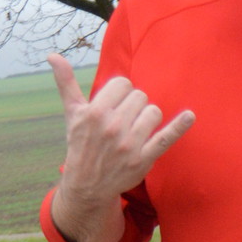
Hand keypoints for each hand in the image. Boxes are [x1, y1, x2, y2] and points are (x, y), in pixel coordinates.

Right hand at [47, 51, 194, 241]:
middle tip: (123, 122)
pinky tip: (190, 116)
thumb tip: (52, 55)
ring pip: (153, 112)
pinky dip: (180, 126)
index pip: (123, 84)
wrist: (87, 186)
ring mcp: (129, 144)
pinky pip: (166, 137)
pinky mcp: (144, 159)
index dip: (121, 93)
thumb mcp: (72, 114)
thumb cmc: (81, 144)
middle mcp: (111, 127)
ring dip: (147, 118)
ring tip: (135, 130)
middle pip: (140, 96)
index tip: (114, 106)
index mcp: (94, 112)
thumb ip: (65, 83)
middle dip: (134, 106)